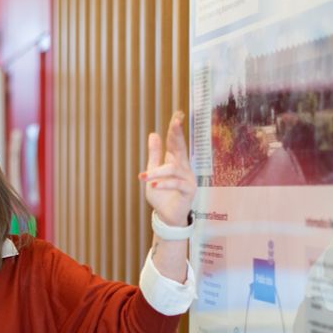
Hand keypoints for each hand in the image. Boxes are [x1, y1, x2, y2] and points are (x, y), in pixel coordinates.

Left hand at [140, 111, 195, 225]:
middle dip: (178, 135)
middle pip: (181, 148)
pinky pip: (175, 184)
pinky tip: (152, 185)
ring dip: (157, 172)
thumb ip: (154, 155)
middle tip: (175, 122)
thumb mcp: (153, 173)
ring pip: (173, 169)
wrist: (167, 216)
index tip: (177, 115)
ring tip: (144, 176)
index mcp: (175, 161)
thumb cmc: (161, 195)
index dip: (175, 130)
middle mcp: (184, 168)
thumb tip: (153, 134)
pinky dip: (163, 184)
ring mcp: (188, 178)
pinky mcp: (188, 190)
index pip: (175, 142)